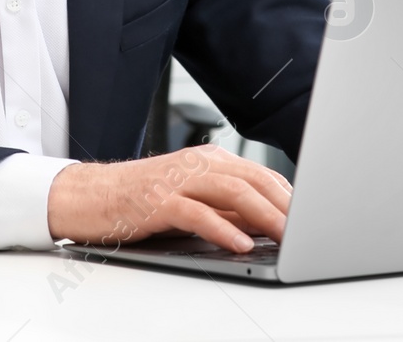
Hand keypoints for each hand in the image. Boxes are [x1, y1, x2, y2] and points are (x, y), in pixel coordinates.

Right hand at [46, 144, 292, 251]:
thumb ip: (226, 209)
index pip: (260, 174)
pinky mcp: (158, 200)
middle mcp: (197, 164)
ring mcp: (177, 180)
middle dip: (285, 206)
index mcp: (209, 160)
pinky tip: (240, 243)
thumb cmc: (141, 201)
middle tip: (309, 229)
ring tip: (285, 236)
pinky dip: (222, 228)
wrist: (90, 196)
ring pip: (231, 191)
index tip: (312, 217)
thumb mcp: (192, 201)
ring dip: (263, 215)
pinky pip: (197, 212)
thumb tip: (267, 226)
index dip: (289, 196)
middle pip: (252, 180)